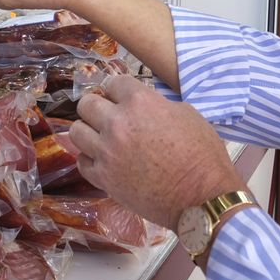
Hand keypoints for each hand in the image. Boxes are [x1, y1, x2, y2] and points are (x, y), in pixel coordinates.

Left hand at [64, 76, 239, 231]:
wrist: (201, 197)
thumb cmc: (202, 154)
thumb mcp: (186, 114)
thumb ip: (158, 105)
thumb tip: (145, 107)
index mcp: (139, 102)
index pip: (113, 82)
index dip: (119, 90)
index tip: (122, 97)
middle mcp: (116, 123)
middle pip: (87, 104)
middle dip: (97, 106)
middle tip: (107, 115)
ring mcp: (106, 152)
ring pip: (76, 131)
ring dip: (88, 131)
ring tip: (100, 137)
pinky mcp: (103, 178)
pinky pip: (81, 161)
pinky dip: (90, 158)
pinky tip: (102, 160)